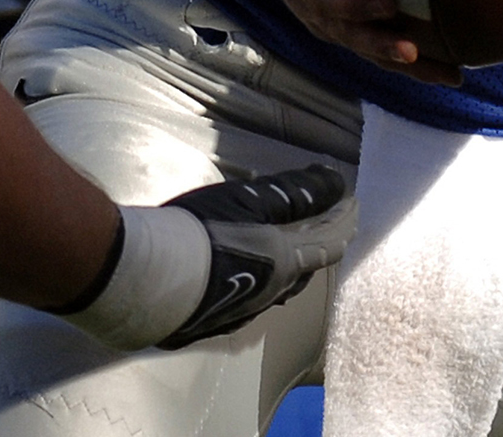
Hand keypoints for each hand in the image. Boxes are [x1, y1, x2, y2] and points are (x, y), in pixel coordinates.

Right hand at [60, 164, 356, 350]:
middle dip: (321, 244)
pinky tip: (246, 279)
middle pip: (307, 268)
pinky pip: (251, 298)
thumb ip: (293, 193)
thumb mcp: (249, 201)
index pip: (328, 241)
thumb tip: (336, 182)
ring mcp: (243, 310)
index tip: (354, 204)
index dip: (343, 221)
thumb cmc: (201, 234)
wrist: (148, 282)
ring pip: (280, 287)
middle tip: (329, 227)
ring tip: (291, 252)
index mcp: (285, 261)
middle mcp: (271, 291)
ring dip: (292, 265)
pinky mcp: (213, 319)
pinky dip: (261, 281)